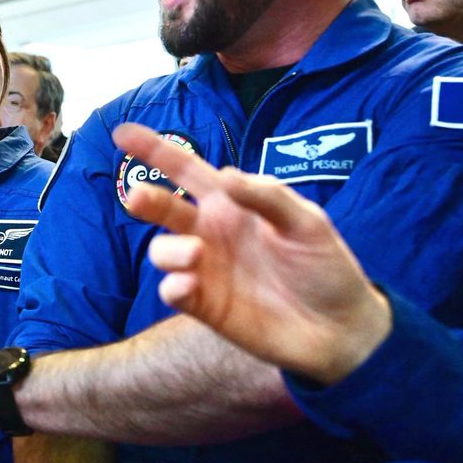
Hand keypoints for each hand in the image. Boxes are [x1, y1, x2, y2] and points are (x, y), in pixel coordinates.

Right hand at [112, 123, 392, 384]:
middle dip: (145, 199)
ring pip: (162, 250)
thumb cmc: (325, 267)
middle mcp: (211, 232)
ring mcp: (205, 269)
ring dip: (169, 249)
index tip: (122, 134)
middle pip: (163, 208)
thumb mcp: (307, 222)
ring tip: (195, 255)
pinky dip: (174, 285)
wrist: (339, 329)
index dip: (154, 150)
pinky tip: (188, 285)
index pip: (186, 170)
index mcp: (232, 203)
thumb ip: (267, 196)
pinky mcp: (204, 306)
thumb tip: (226, 175)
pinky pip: (173, 291)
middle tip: (138, 198)